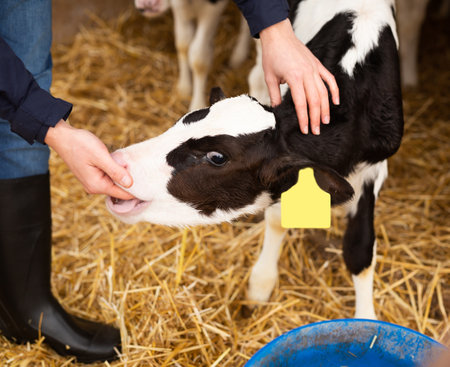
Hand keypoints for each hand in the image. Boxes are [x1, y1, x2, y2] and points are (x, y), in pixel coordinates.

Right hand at [45, 120, 133, 199]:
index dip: (137, 190)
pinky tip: (119, 162)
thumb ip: (116, 171)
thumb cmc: (80, 144)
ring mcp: (92, 182)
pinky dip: (115, 171)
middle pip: (119, 189)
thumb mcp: (101, 156)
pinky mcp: (92, 175)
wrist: (62, 136)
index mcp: (97, 185)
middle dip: (130, 181)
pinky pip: (108, 177)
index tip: (150, 186)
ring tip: (130, 165)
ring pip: (114, 182)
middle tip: (141, 171)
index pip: (122, 194)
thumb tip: (130, 184)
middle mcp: (94, 187)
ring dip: (122, 174)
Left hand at [259, 18, 339, 134]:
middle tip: (316, 131)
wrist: (279, 36)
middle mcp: (307, 74)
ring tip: (325, 121)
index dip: (304, 118)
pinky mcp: (317, 65)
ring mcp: (314, 69)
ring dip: (325, 108)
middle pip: (315, 100)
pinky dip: (334, 91)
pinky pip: (329, 79)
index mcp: (294, 78)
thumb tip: (277, 111)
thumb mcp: (269, 78)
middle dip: (316, 118)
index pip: (301, 104)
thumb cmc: (272, 56)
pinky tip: (335, 102)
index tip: (305, 129)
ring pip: (324, 92)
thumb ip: (275, 96)